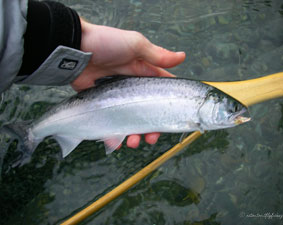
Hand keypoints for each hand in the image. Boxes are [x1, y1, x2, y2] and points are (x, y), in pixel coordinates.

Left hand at [72, 19, 185, 148]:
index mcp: (144, 74)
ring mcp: (117, 98)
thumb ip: (158, 55)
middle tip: (151, 138)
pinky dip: (114, 135)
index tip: (172, 120)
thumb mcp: (136, 45)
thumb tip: (183, 57)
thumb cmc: (107, 44)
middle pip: (147, 113)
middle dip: (151, 127)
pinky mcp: (102, 105)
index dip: (168, 107)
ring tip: (133, 142)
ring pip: (130, 121)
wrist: (75, 50)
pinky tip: (116, 142)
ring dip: (134, 134)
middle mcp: (132, 88)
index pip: (161, 93)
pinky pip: (110, 123)